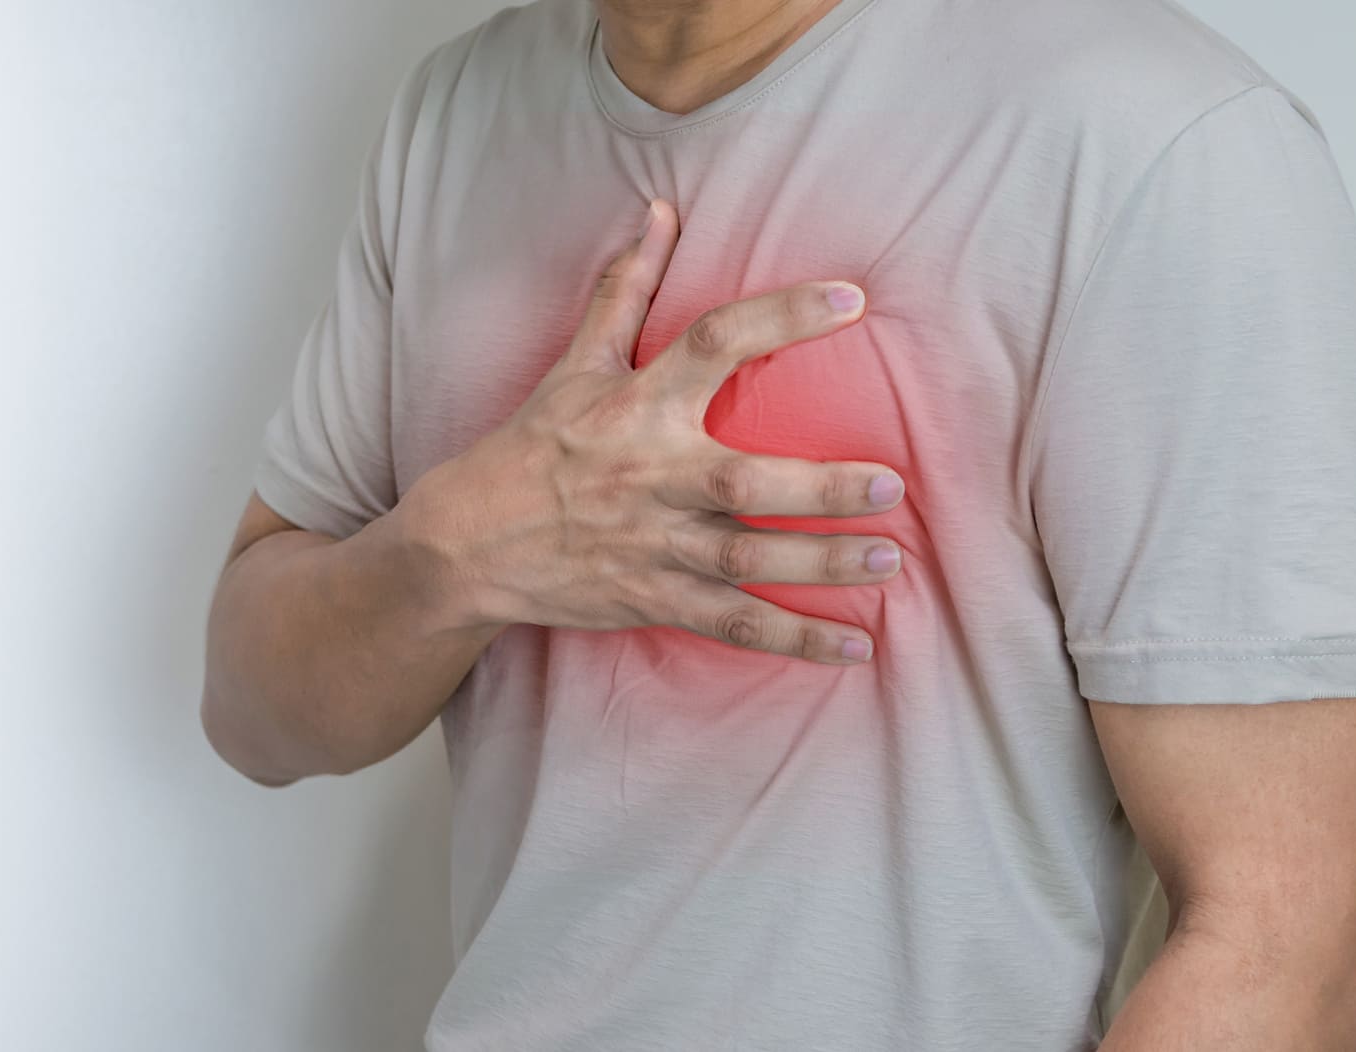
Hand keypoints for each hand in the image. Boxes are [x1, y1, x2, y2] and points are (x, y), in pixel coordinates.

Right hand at [407, 199, 903, 662]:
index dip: (781, 317)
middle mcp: (647, 478)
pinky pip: (731, 624)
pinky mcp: (652, 599)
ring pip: (746, 562)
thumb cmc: (532, 447)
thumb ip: (625, 290)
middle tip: (889, 485)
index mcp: (635, 408)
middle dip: (818, 490)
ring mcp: (652, 546)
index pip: (713, 345)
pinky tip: (854, 649)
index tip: (853, 298)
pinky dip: (792, 641)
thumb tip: (661, 211)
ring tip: (888, 562)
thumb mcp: (574, 364)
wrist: (466, 545)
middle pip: (742, 485)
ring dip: (820, 566)